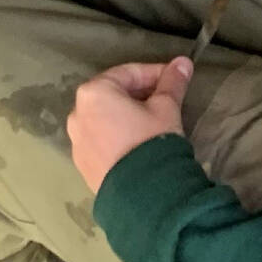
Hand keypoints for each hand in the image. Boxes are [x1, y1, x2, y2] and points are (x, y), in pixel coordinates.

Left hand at [67, 57, 192, 194]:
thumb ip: (172, 83)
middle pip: (112, 95)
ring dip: (127, 116)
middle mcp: (77, 113)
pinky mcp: (82, 165)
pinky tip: (137, 144)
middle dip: (140, 94)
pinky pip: (100, 141)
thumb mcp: (166, 109)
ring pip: (104, 118)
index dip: (154, 74)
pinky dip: (117, 136)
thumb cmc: (152, 142)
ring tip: (152, 123)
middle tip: (165, 100)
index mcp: (93, 93)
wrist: (143, 199)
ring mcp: (77, 141)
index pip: (127, 73)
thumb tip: (183, 62)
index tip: (174, 78)